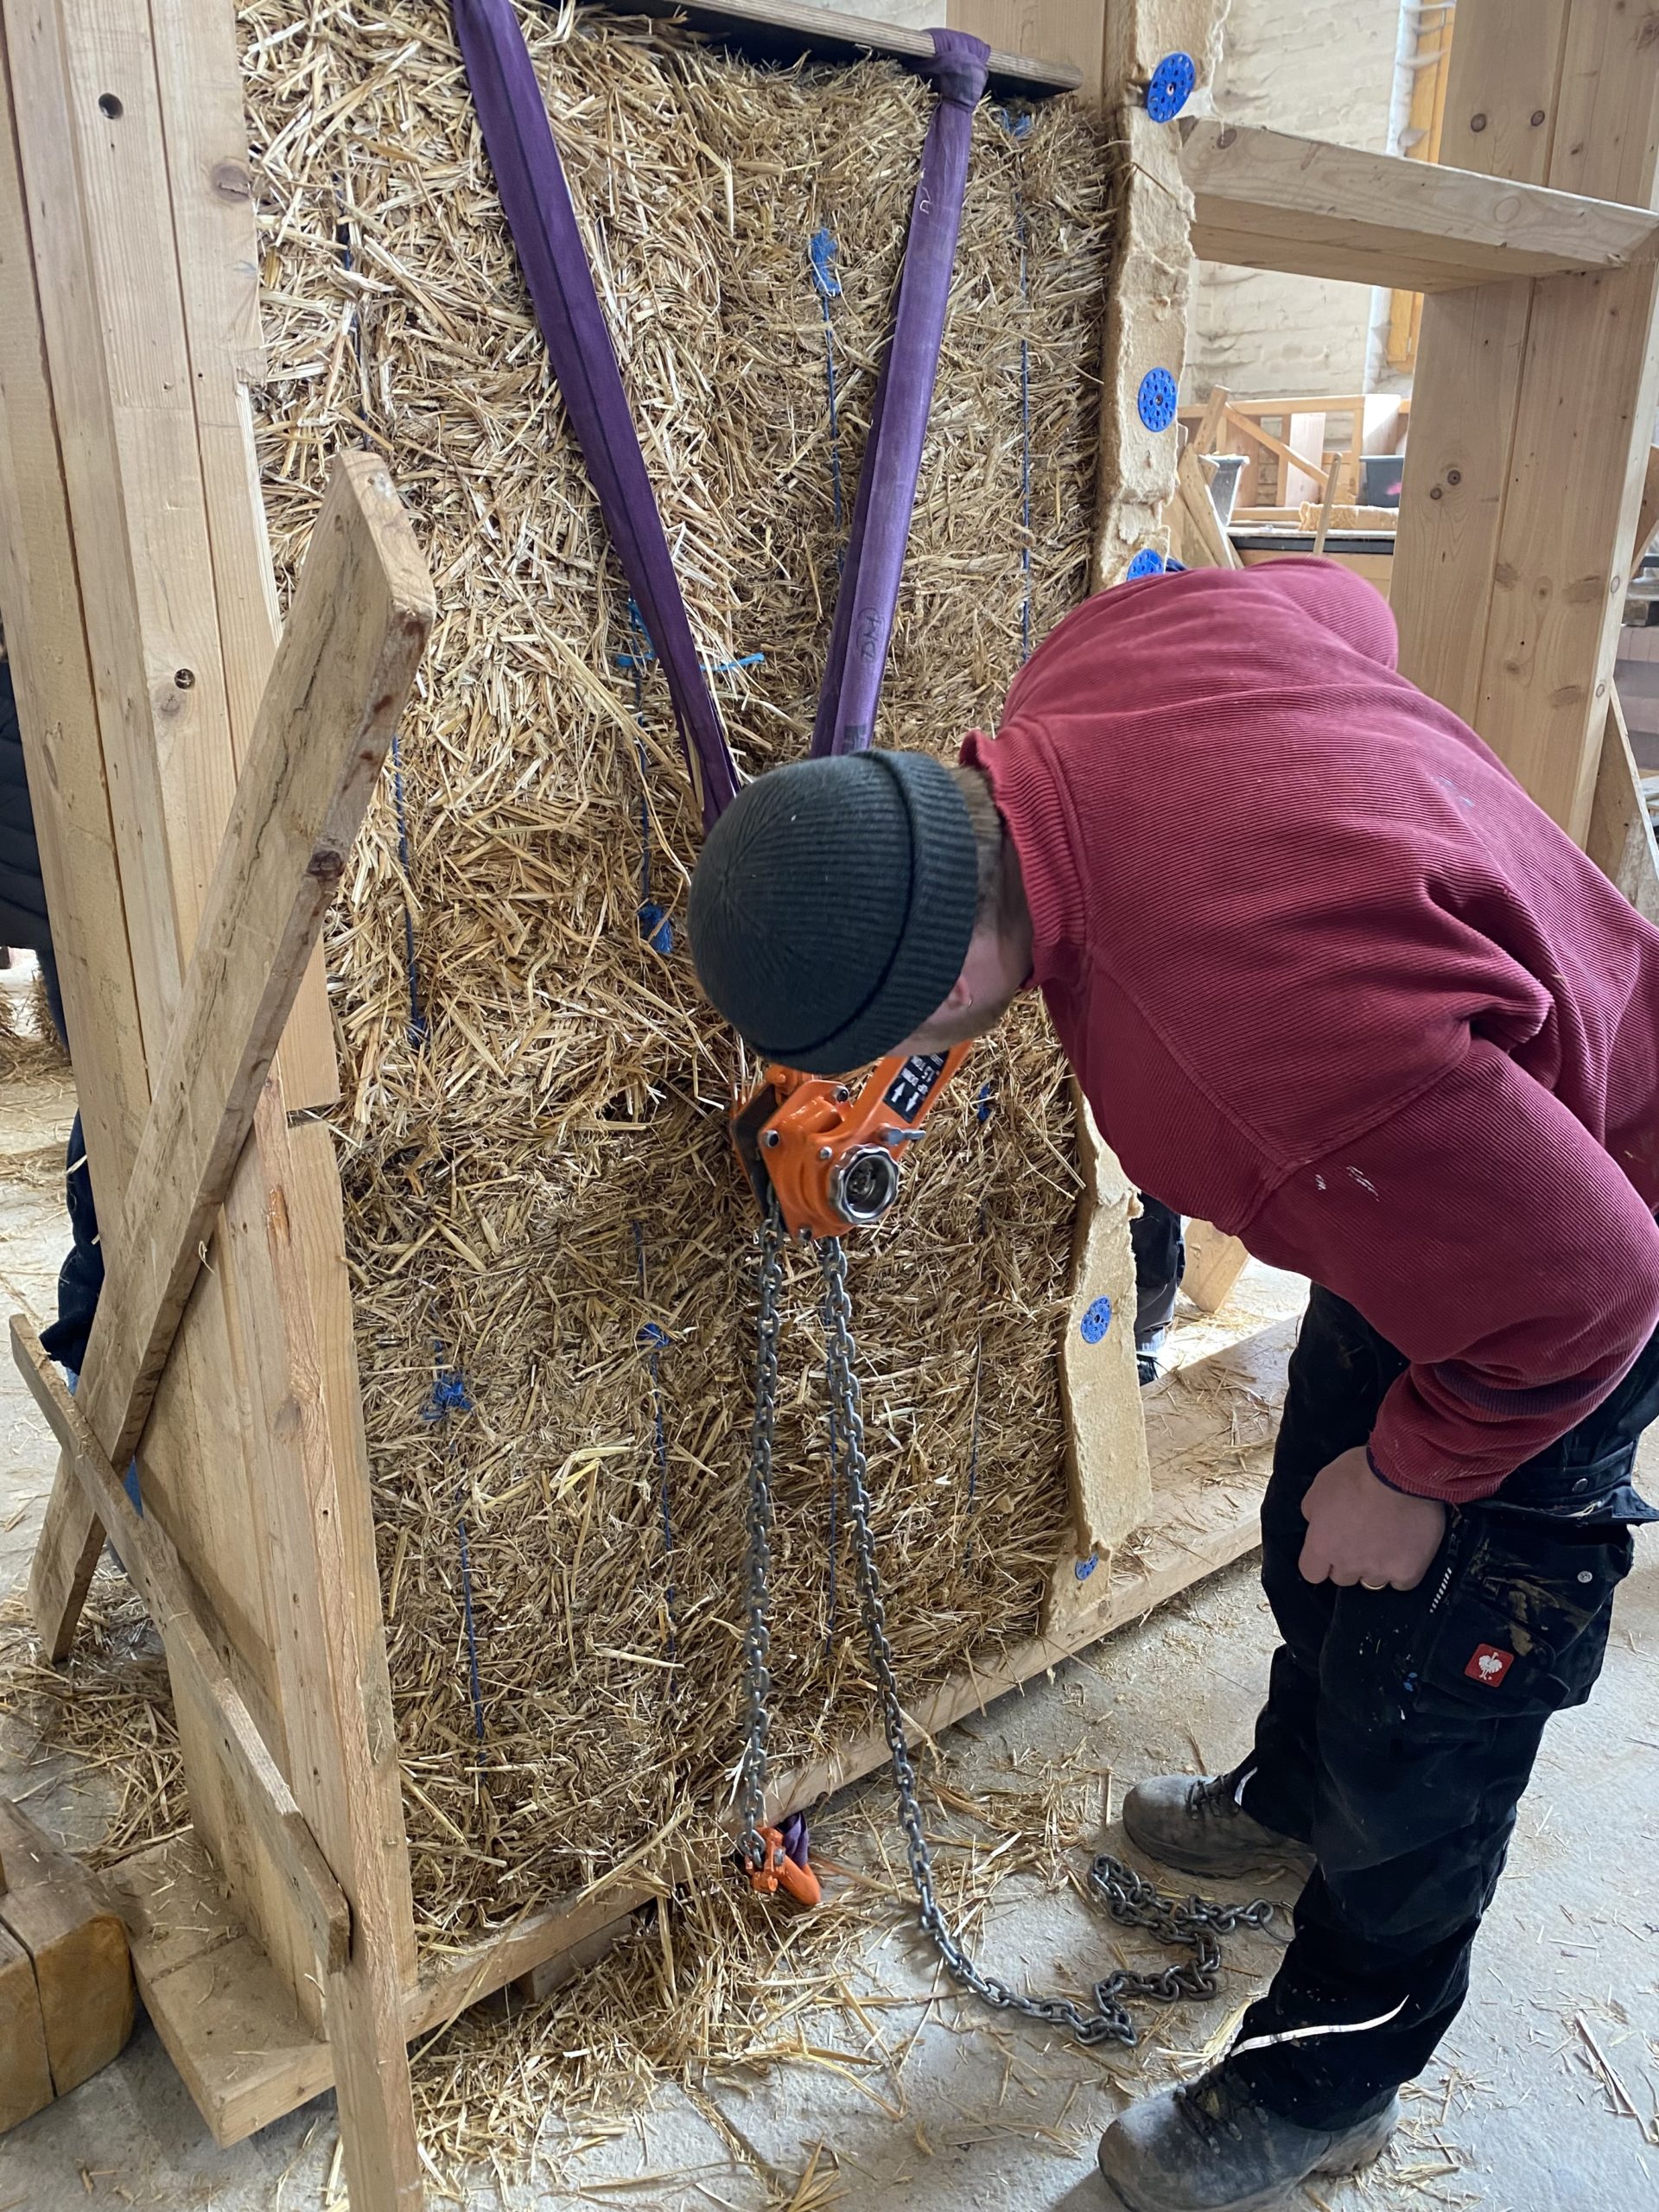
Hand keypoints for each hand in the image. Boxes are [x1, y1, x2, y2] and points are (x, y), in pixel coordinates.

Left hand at [1298, 1446, 1445, 1590]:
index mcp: (1322, 1545)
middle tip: (1362, 1538)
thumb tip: (1318, 1524)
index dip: (1320, 1562)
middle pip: (1343, 1578)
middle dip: (1349, 1561)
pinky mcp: (1408, 1572)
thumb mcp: (1321, 1485)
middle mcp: (1349, 1564)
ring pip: (1373, 1580)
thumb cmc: (1359, 1473)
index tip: (1330, 1549)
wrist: (1402, 1474)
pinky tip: (1406, 1551)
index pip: (1312, 1572)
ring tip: (1387, 1540)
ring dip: (1376, 1565)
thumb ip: (1314, 1513)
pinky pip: (1402, 1582)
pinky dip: (1403, 1569)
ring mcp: (1380, 1571)